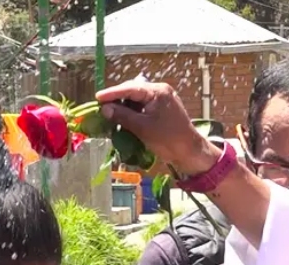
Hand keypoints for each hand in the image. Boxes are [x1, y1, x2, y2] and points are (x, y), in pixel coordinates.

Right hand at [95, 81, 220, 175]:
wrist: (190, 151)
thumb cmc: (168, 139)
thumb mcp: (142, 128)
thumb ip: (123, 116)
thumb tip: (105, 109)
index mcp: (157, 92)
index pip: (130, 88)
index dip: (112, 93)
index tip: (97, 97)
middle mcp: (160, 91)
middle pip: (133, 90)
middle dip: (117, 98)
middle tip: (102, 107)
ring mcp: (162, 99)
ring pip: (137, 98)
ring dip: (124, 105)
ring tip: (111, 113)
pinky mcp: (162, 108)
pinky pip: (144, 105)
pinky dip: (133, 111)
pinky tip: (124, 117)